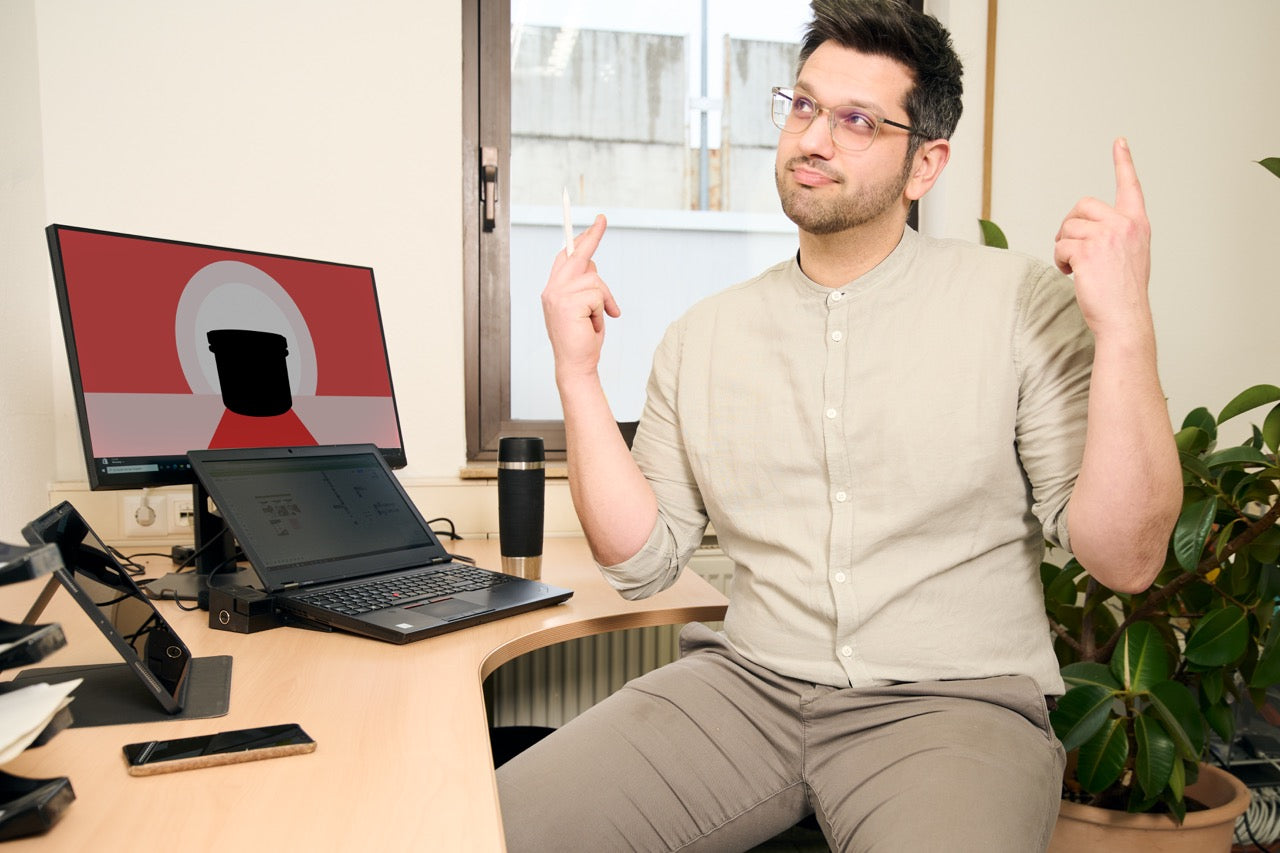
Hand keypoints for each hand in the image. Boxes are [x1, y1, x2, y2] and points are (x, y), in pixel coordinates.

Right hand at [541, 214, 619, 379]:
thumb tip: (592, 268)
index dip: (579, 239)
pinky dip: (602, 310)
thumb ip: (585, 287)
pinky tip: (593, 324)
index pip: (565, 256)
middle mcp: (552, 289)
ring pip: (594, 279)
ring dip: (603, 299)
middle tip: (602, 219)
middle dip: (592, 236)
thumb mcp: (585, 308)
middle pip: (576, 255)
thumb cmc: (583, 340)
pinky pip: (597, 295)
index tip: (595, 223)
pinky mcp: (567, 303)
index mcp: (554, 289)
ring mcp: (557, 295)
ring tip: (598, 319)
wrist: (576, 365)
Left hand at [1053, 138, 1152, 337]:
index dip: (1123, 163)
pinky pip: (1060, 246)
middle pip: (1083, 205)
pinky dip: (1060, 261)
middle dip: (1071, 224)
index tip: (1119, 142)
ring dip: (1064, 247)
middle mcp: (1124, 225)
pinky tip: (1072, 274)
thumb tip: (1085, 228)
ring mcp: (1106, 236)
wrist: (1124, 317)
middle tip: (1073, 248)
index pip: (1130, 187)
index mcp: (1138, 223)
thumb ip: (1116, 234)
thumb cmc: (1123, 292)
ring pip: (1068, 228)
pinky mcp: (1087, 251)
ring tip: (1076, 267)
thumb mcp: (1131, 254)